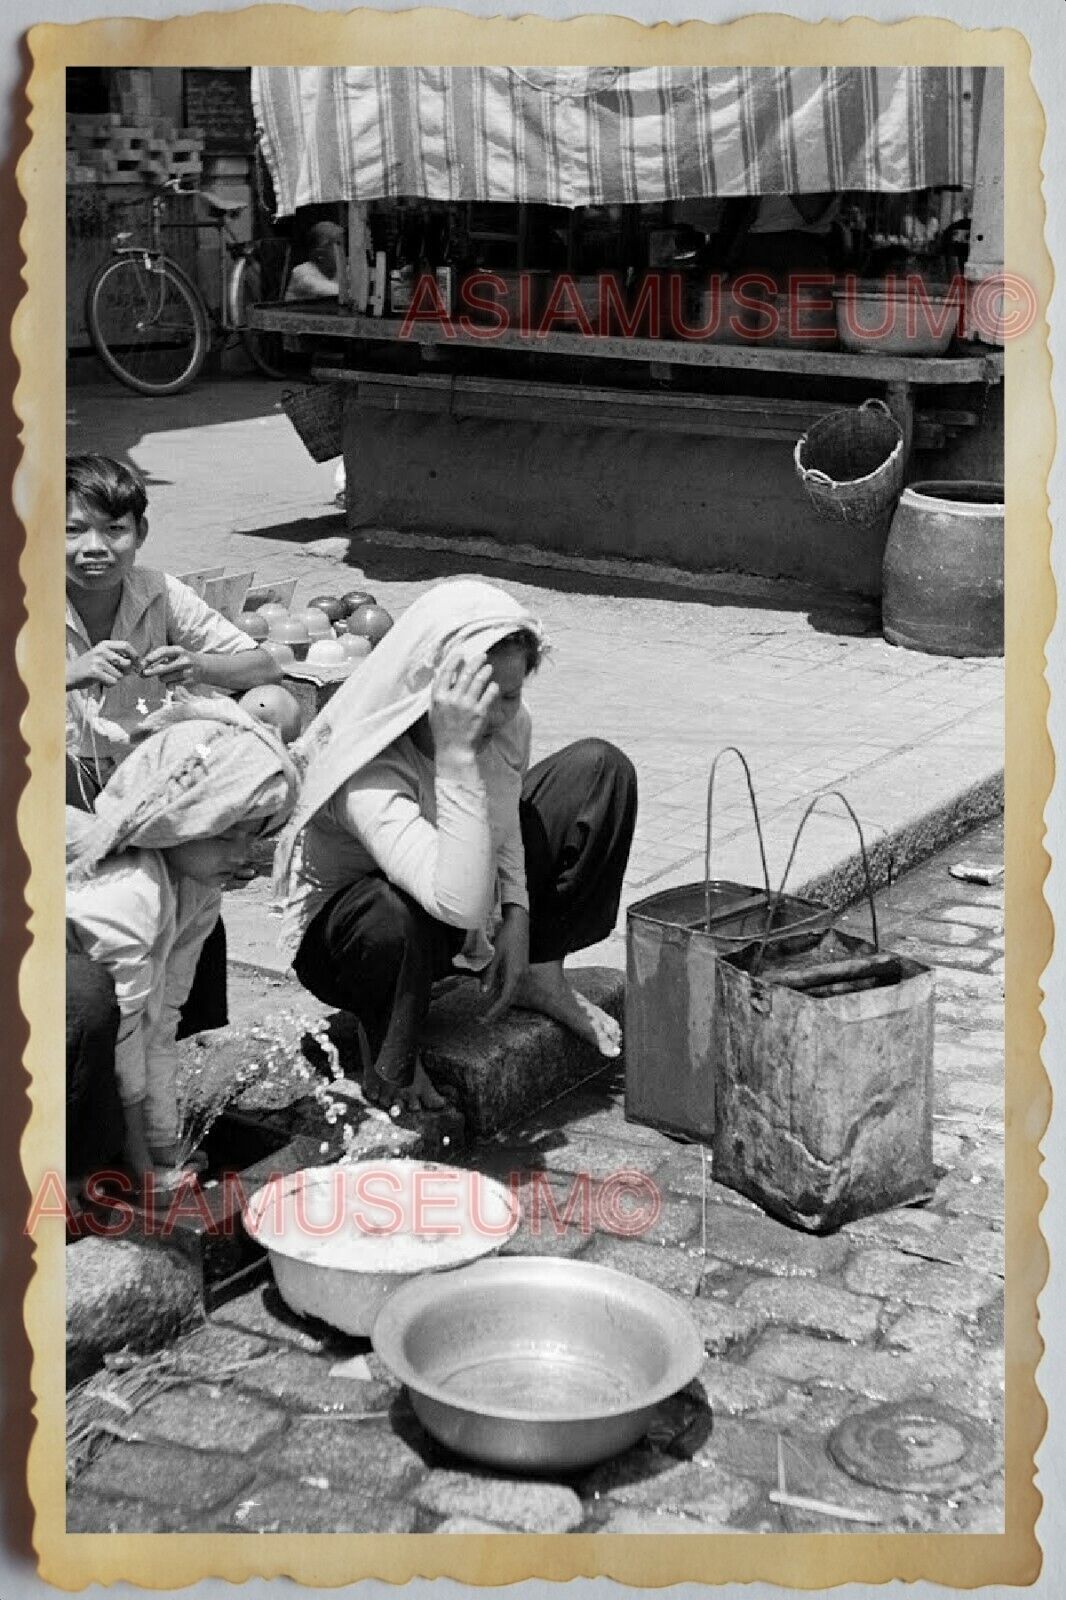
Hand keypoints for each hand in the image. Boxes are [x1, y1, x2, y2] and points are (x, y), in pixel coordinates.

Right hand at [66, 640, 139, 689]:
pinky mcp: (94, 672)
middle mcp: (101, 651)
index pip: (126, 645)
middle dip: (126, 672)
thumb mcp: (103, 657)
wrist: (70, 674)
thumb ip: (118, 658)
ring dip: (115, 679)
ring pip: (120, 675)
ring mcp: (97, 661)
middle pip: (126, 662)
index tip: (138, 664)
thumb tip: (138, 665)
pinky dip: (110, 684)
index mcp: (105, 644)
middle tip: (116, 674)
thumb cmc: (90, 667)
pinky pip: (113, 681)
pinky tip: (101, 681)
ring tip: (104, 676)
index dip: (135, 656)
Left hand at [140, 644, 198, 683]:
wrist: (203, 667)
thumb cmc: (184, 658)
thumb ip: (162, 657)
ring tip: (166, 674)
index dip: (154, 656)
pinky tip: (173, 679)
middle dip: (152, 671)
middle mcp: (184, 661)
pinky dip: (168, 683)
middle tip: (144, 673)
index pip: (164, 651)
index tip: (145, 660)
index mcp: (180, 651)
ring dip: (161, 677)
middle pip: (163, 668)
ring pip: (165, 678)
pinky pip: (171, 684)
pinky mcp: (188, 682)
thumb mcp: (176, 653)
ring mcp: (187, 672)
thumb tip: (145, 666)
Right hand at [429, 649, 496, 761]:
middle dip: (476, 661)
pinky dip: (493, 687)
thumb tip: (439, 674)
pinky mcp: (480, 712)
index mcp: (439, 698)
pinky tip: (494, 685)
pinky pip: (489, 694)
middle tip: (483, 655)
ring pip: (479, 680)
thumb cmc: (443, 732)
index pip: (446, 672)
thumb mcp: (433, 712)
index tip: (461, 653)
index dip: (454, 660)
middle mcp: (452, 699)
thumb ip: (437, 694)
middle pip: (466, 673)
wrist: (454, 751)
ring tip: (489, 667)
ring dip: (486, 671)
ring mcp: (467, 705)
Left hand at [481, 905, 529, 1023]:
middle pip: (509, 999)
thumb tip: (483, 993)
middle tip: (482, 1019)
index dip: (494, 1011)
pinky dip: (504, 993)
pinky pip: (513, 986)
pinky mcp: (522, 969)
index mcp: (515, 975)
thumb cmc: (506, 937)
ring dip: (500, 1002)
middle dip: (496, 1010)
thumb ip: (489, 975)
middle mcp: (521, 976)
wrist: (519, 923)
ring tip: (488, 1010)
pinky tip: (496, 994)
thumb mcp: (494, 956)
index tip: (484, 1019)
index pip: (505, 999)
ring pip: (512, 993)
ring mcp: (523, 973)